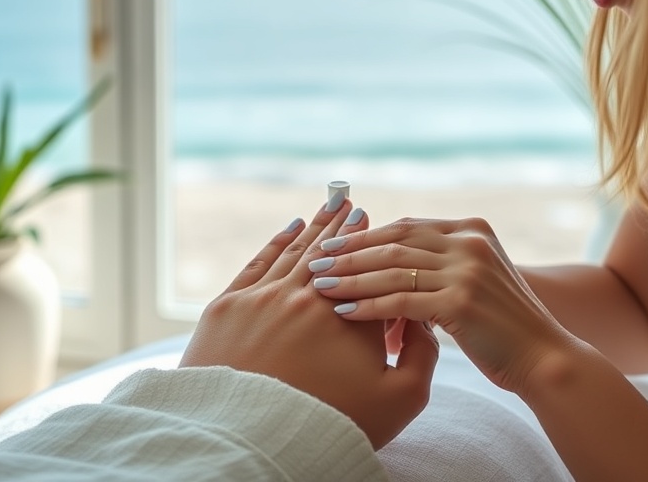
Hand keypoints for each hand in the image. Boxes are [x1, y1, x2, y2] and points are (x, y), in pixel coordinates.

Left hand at [180, 199, 438, 449]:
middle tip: (350, 202)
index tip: (372, 219)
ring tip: (327, 207)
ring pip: (292, 251)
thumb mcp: (398, 402)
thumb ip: (422, 357)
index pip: (363, 269)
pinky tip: (290, 229)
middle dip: (340, 226)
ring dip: (313, 227)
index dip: (368, 244)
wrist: (248, 445)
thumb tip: (421, 322)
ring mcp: (260, 299)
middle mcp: (303, 297)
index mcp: (347, 316)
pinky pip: (257, 263)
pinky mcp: (226, 309)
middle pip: (326, 253)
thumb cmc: (332, 426)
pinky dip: (276, 242)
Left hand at [309, 217, 575, 394]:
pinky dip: (368, 305)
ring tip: (319, 286)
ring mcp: (467, 270)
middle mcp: (470, 242)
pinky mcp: (460, 301)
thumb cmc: (499, 327)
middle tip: (314, 263)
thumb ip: (437, 264)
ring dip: (351, 278)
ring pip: (392, 270)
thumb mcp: (470, 280)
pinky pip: (400, 300)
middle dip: (349, 253)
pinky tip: (344, 311)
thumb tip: (379, 260)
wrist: (543, 359)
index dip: (363, 236)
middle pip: (393, 243)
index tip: (330, 245)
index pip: (404, 226)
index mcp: (471, 229)